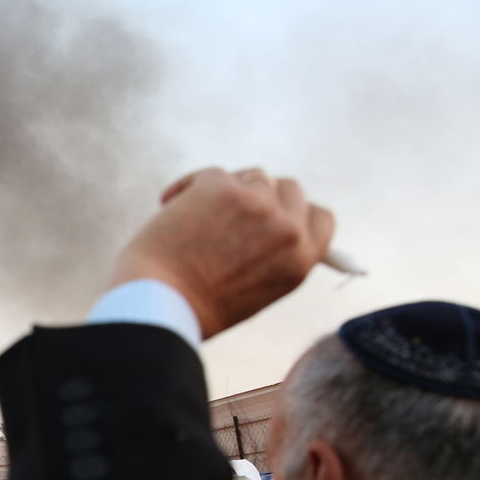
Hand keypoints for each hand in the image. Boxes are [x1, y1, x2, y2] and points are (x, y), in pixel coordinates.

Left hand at [111, 167, 334, 338]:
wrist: (159, 304)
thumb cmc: (198, 306)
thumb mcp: (256, 290)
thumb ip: (274, 257)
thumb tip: (272, 224)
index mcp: (302, 258)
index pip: (320, 218)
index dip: (295, 212)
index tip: (272, 215)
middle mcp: (288, 228)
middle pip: (289, 188)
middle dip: (262, 196)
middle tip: (228, 213)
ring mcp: (258, 203)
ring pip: (251, 176)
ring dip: (228, 190)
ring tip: (196, 219)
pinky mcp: (223, 186)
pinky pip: (212, 173)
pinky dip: (188, 188)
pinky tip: (168, 205)